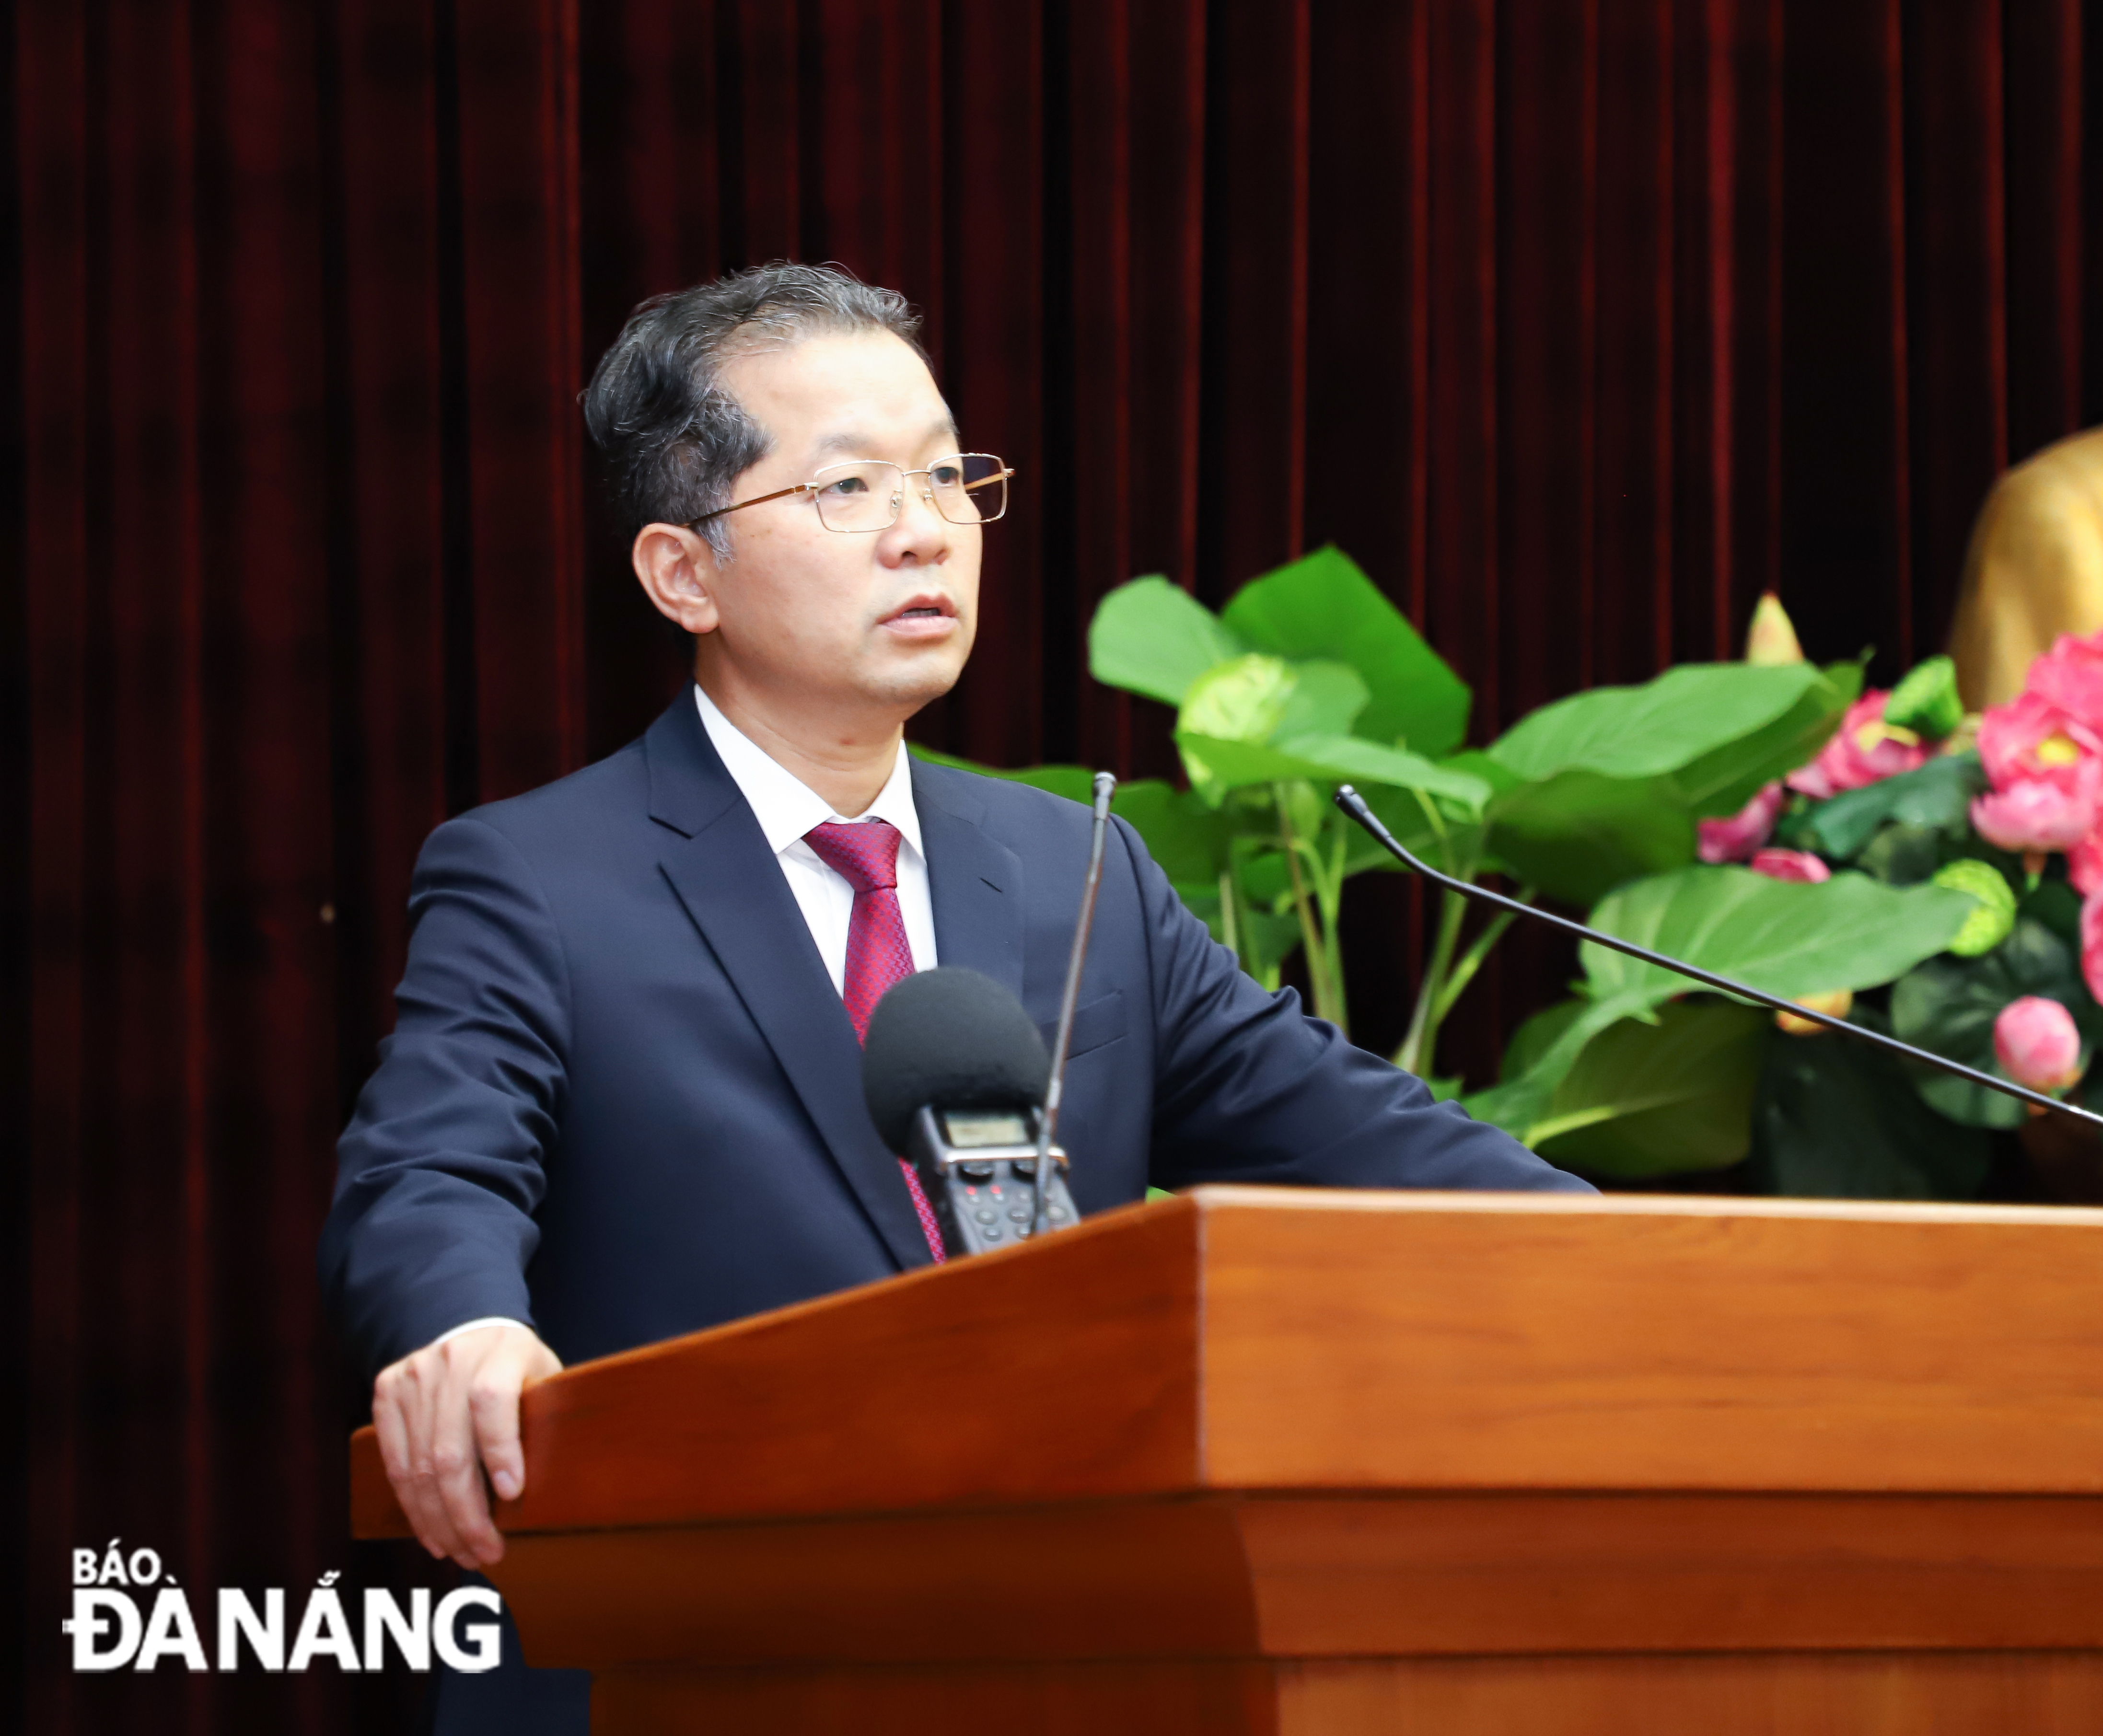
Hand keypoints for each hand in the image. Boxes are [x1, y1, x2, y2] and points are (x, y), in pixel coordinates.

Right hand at [371, 1322, 561, 1568]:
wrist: (467, 1327)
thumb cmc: (516, 1365)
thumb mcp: (543, 1375)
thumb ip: (544, 1416)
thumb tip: (555, 1485)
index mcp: (500, 1351)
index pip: (491, 1401)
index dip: (501, 1450)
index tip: (514, 1494)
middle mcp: (450, 1361)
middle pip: (449, 1450)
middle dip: (467, 1514)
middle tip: (488, 1552)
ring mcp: (412, 1377)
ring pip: (419, 1467)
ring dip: (440, 1522)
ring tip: (463, 1553)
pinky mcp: (386, 1394)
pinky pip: (395, 1464)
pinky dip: (413, 1507)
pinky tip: (433, 1534)